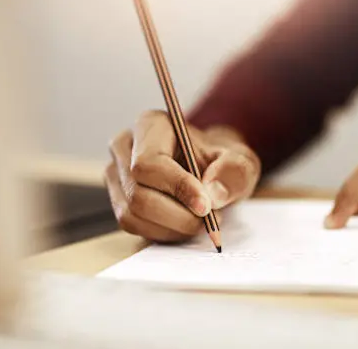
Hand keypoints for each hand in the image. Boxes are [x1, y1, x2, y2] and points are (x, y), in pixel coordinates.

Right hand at [104, 110, 259, 242]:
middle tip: (211, 220)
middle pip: (137, 194)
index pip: (149, 163)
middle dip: (178, 216)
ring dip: (172, 227)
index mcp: (150, 125)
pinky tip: (185, 224)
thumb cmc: (222, 162)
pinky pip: (134, 226)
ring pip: (132, 215)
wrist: (212, 170)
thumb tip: (212, 193)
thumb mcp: (241, 161)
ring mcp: (116, 174)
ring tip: (201, 221)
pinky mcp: (118, 199)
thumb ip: (234, 171)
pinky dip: (164, 233)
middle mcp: (125, 147)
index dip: (177, 188)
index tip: (206, 206)